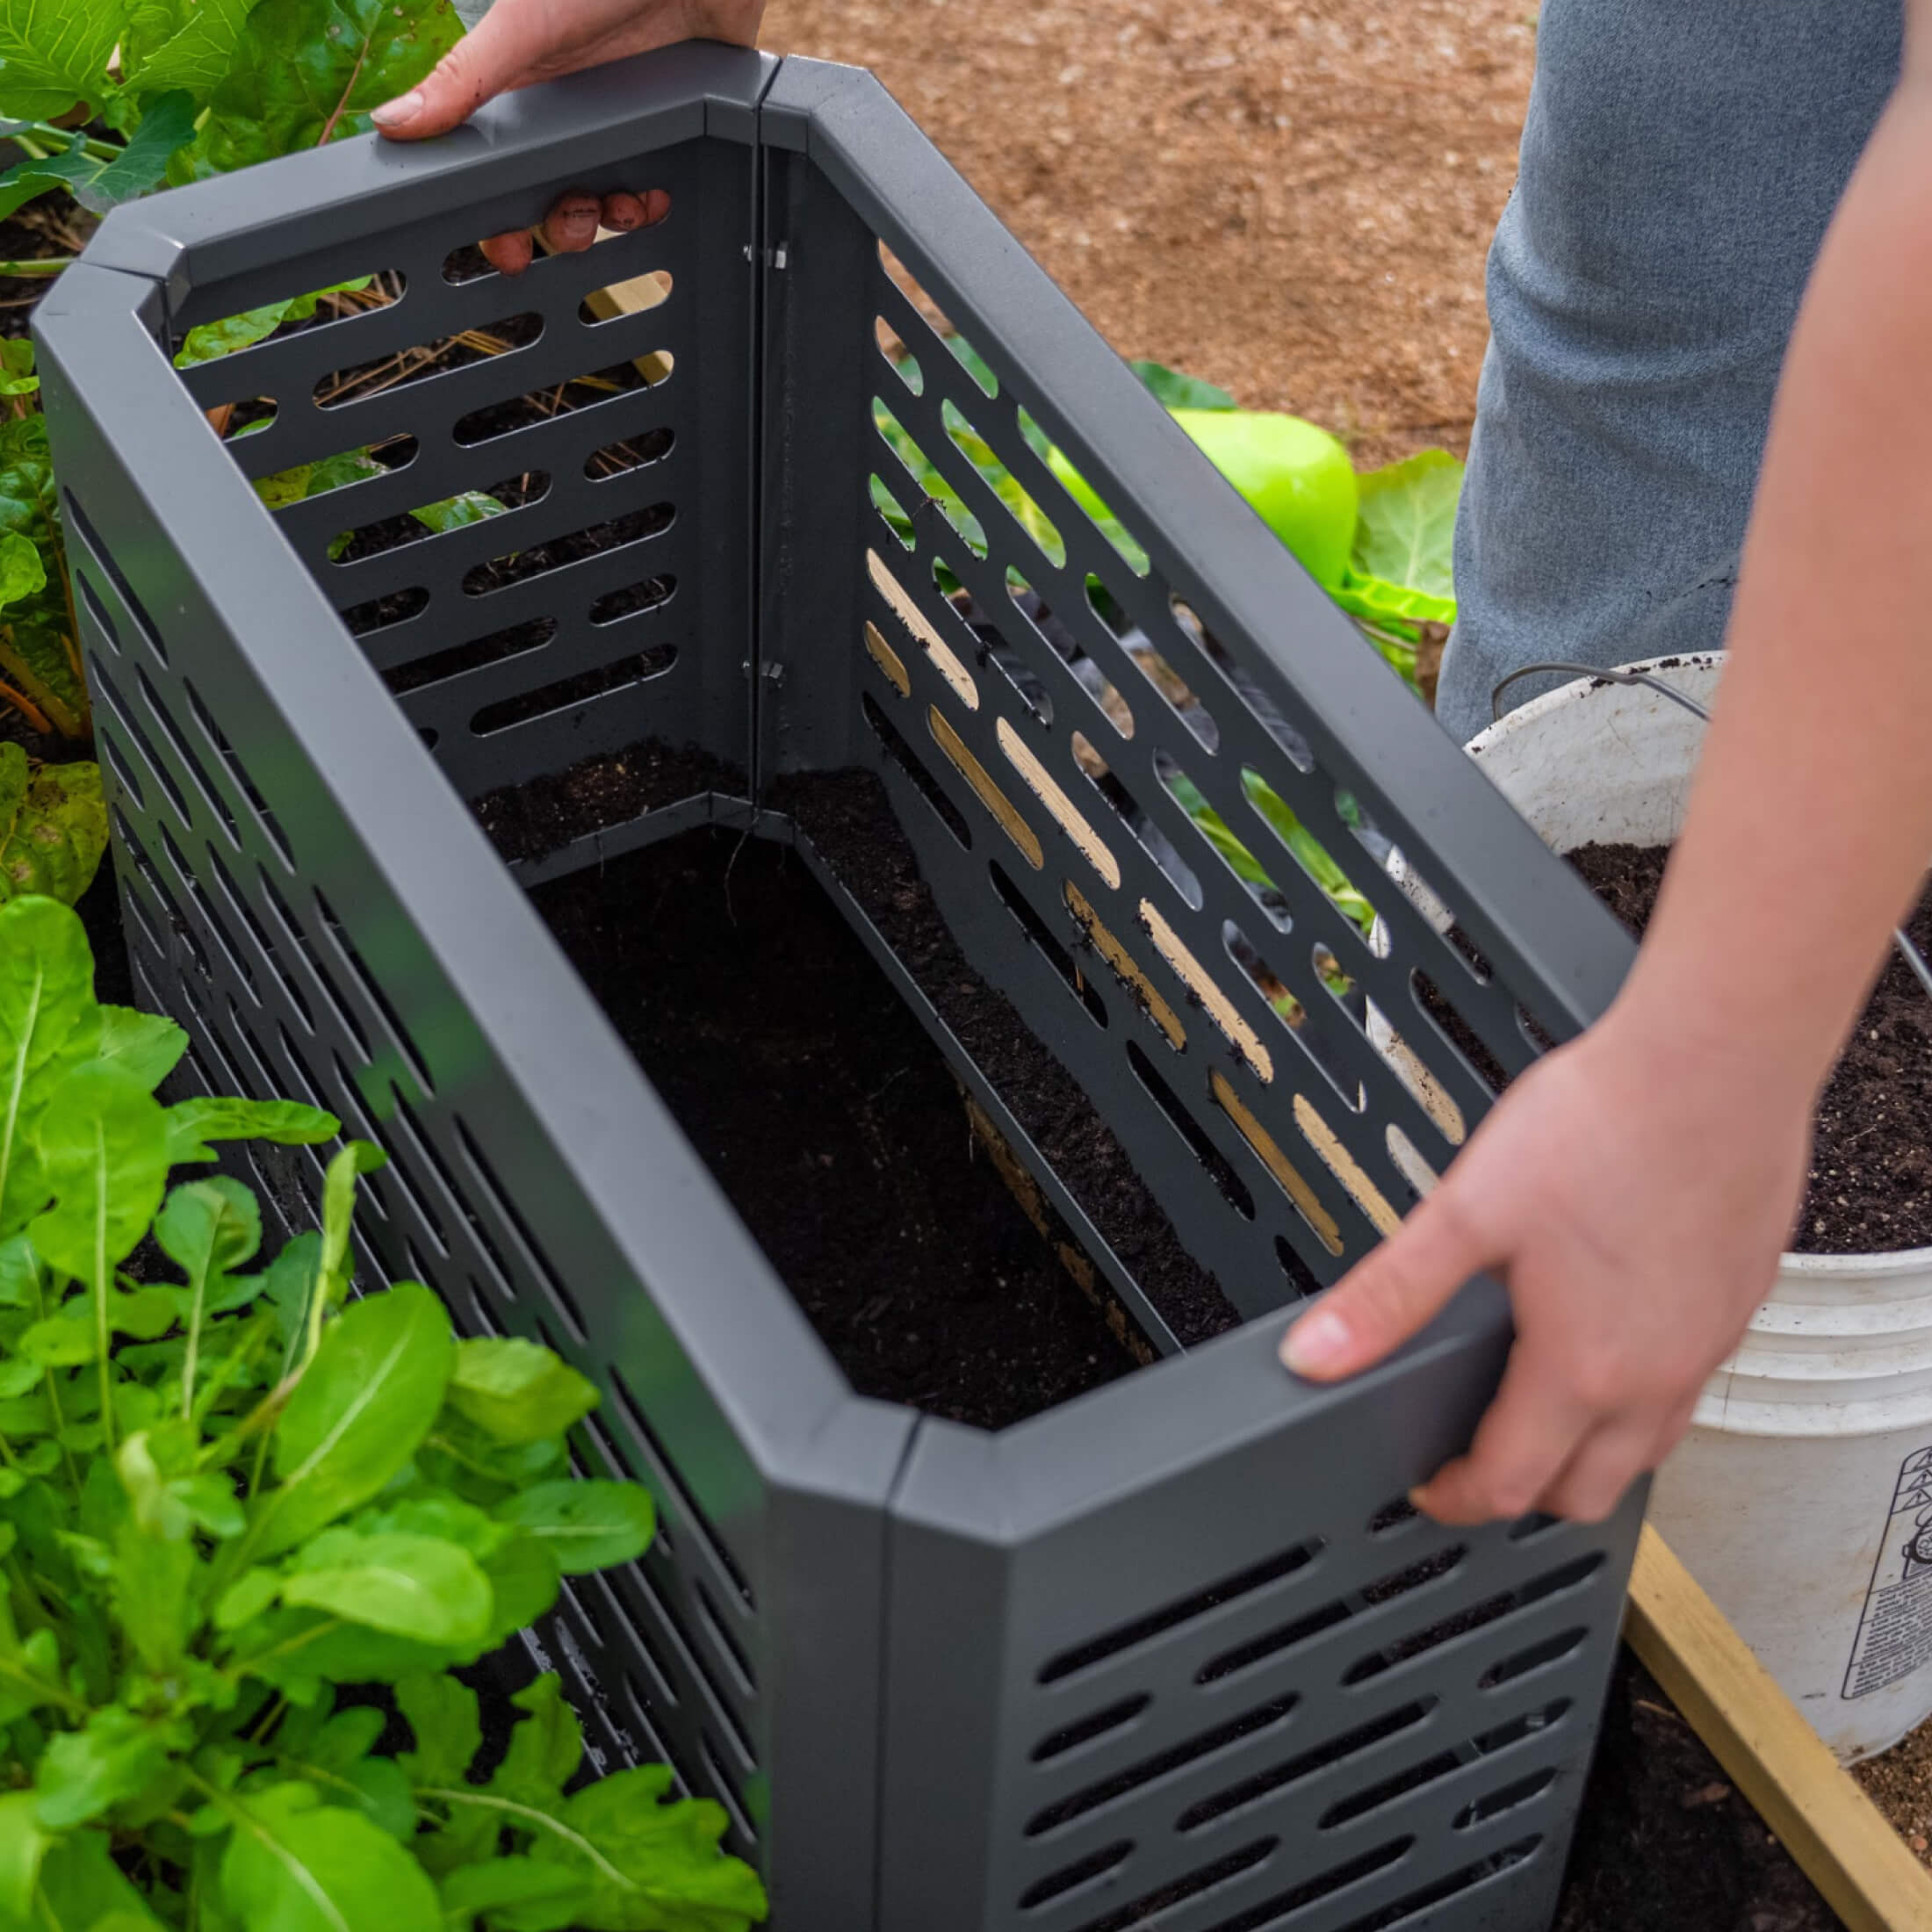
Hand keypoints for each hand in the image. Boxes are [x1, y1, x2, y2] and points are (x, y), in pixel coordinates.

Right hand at [371, 0, 765, 272]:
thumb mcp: (523, 28)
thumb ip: (462, 78)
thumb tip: (391, 122)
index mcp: (517, 89)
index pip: (493, 168)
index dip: (498, 216)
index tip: (506, 248)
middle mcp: (563, 112)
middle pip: (549, 198)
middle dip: (560, 226)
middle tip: (573, 227)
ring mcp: (615, 123)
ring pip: (602, 202)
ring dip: (609, 218)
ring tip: (621, 203)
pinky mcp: (665, 128)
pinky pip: (653, 188)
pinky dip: (652, 202)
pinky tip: (655, 194)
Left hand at [1279, 1010, 1809, 1524]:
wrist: (1716, 1059)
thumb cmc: (1602, 1124)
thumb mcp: (1466, 1211)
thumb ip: (1389, 1295)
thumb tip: (1316, 1353)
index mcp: (1582, 1369)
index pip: (1512, 1484)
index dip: (1454, 1498)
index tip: (1426, 1486)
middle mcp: (1657, 1377)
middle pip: (1589, 1493)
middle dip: (1523, 1492)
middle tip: (1473, 1458)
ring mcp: (1709, 1346)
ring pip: (1650, 1449)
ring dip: (1589, 1452)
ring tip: (1534, 1408)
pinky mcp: (1740, 1303)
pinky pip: (1690, 1388)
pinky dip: (1641, 1397)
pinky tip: (1610, 1337)